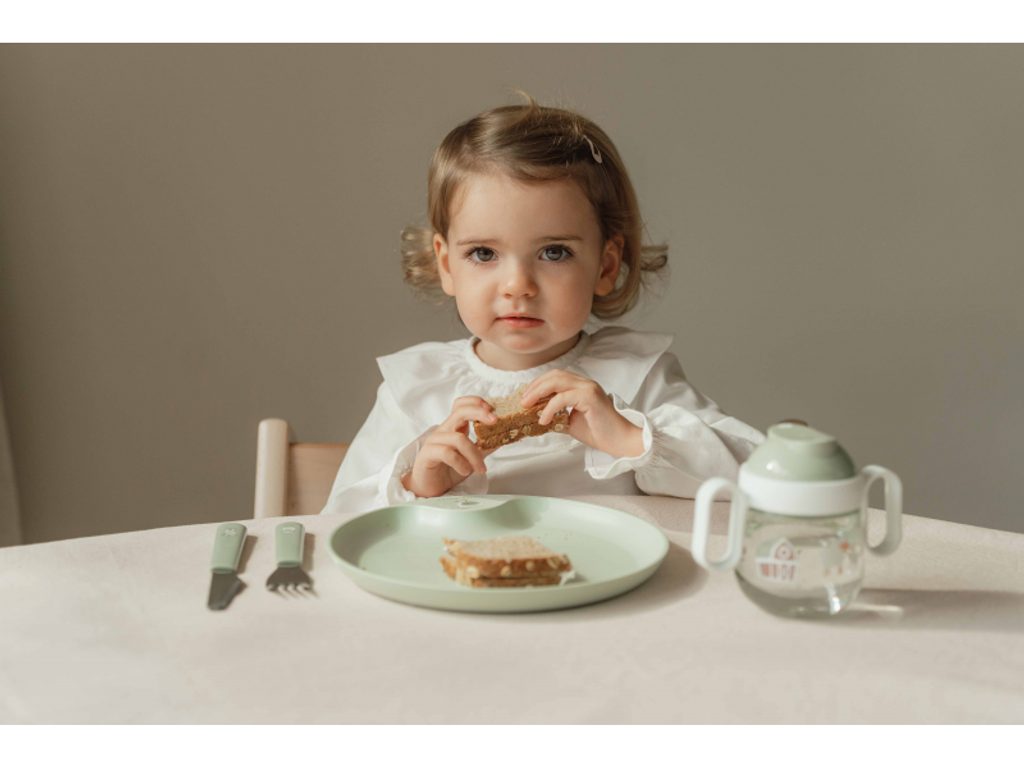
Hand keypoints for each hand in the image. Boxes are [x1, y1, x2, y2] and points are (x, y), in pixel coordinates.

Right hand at [402, 396, 497, 497]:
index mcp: (454, 428)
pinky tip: (465, 471)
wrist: (429, 488)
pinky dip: (460, 462)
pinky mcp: (427, 454)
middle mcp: (444, 430)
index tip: (493, 409)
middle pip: (460, 412)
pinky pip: (447, 452)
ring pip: (458, 438)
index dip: (476, 402)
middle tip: (495, 421)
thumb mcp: (472, 457)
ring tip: (481, 468)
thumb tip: (503, 437)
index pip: (461, 405)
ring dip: (474, 454)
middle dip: (479, 413)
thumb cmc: (449, 470)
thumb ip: (485, 446)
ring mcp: (434, 441)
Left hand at [521, 371, 643, 457]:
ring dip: (538, 392)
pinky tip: (544, 420)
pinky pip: (562, 398)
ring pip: (557, 381)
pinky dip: (549, 408)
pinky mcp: (590, 397)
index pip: (556, 377)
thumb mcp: (570, 422)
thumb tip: (536, 415)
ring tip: (527, 405)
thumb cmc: (599, 432)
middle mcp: (585, 383)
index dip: (538, 384)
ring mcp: (588, 388)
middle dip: (535, 386)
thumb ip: (557, 414)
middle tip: (523, 400)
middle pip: (554, 375)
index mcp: (581, 386)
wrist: (620, 441)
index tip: (525, 396)